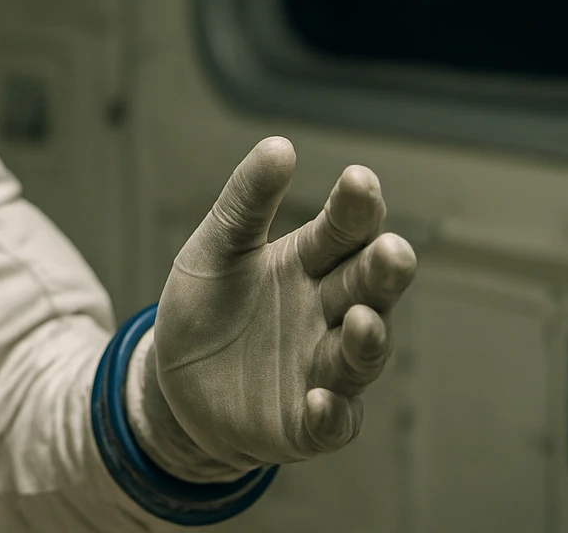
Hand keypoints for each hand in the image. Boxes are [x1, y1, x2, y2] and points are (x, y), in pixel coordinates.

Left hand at [146, 137, 416, 471]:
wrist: (175, 383)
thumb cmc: (210, 306)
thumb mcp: (216, 247)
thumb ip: (246, 200)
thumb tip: (280, 144)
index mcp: (310, 263)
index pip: (345, 230)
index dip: (356, 208)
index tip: (359, 180)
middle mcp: (329, 313)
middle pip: (367, 288)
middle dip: (383, 271)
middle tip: (391, 251)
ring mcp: (323, 368)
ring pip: (360, 354)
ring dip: (366, 339)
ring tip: (360, 319)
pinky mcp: (306, 423)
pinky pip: (331, 422)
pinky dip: (330, 413)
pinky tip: (319, 400)